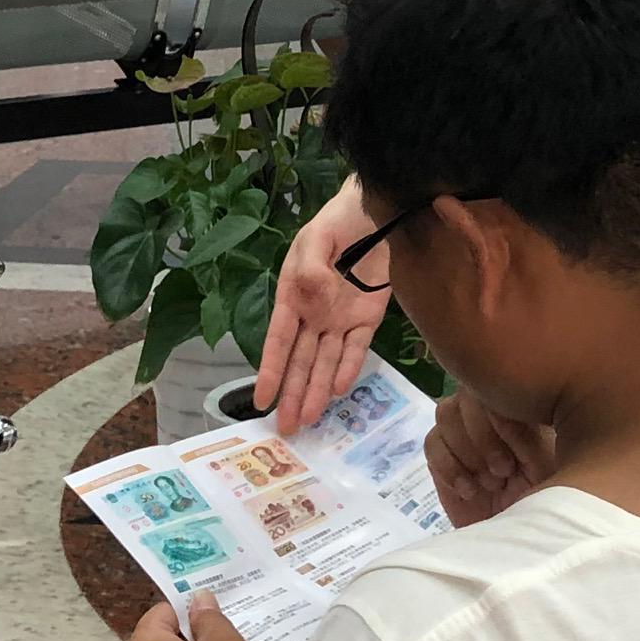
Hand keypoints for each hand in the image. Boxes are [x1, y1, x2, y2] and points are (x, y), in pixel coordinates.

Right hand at [256, 179, 388, 430]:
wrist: (379, 211)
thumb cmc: (339, 220)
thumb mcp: (316, 238)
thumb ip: (311, 267)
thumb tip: (311, 298)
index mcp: (293, 295)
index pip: (278, 340)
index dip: (269, 370)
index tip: (260, 400)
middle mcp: (314, 314)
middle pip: (300, 361)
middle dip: (291, 394)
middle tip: (285, 429)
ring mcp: (341, 319)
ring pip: (326, 362)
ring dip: (316, 391)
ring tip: (308, 420)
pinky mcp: (368, 318)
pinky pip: (357, 348)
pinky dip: (349, 368)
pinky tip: (339, 390)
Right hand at [426, 395, 553, 525]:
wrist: (516, 543)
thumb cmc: (544, 505)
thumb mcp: (547, 470)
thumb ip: (531, 438)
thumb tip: (507, 413)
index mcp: (523, 410)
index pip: (501, 391)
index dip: (505, 423)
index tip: (519, 462)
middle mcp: (489, 415)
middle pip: (469, 395)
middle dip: (485, 438)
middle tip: (504, 473)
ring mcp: (462, 434)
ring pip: (446, 412)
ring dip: (467, 450)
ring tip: (490, 482)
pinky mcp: (442, 458)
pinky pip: (432, 443)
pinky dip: (449, 467)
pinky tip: (471, 491)